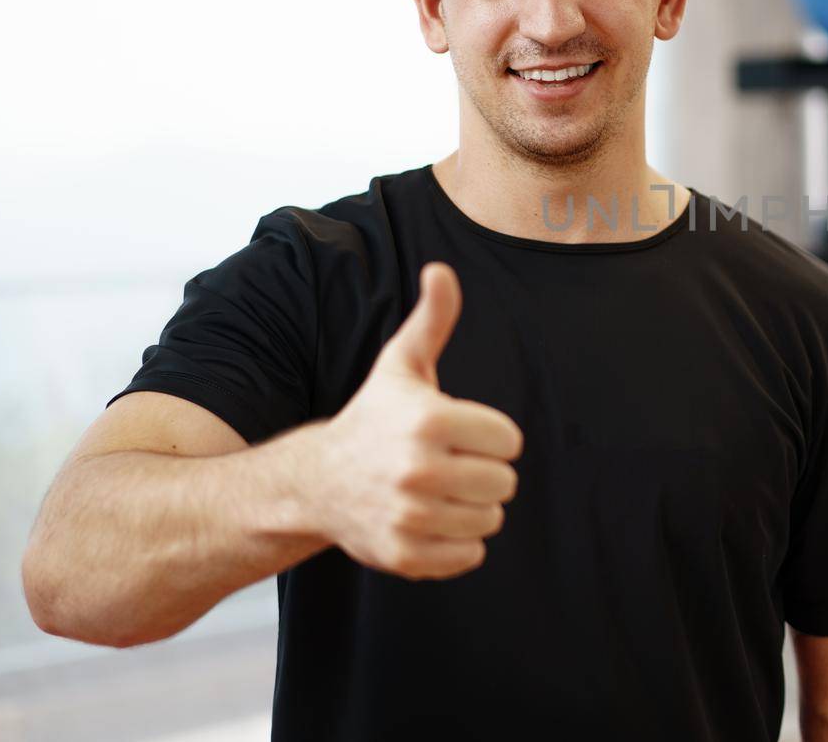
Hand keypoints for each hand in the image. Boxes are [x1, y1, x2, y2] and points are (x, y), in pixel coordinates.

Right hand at [313, 262, 522, 579]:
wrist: (318, 482)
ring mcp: (409, 515)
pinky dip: (459, 544)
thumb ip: (432, 320)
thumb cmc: (374, 418)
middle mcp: (418, 469)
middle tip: (449, 465)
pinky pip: (470, 556)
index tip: (460, 433)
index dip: (490, 437)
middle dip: (484, 473)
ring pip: (490, 520)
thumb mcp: (402, 366)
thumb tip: (441, 270)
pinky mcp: (404, 554)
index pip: (509, 440)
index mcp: (428, 420)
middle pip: (504, 482)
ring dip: (473, 508)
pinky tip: (431, 521)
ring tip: (439, 493)